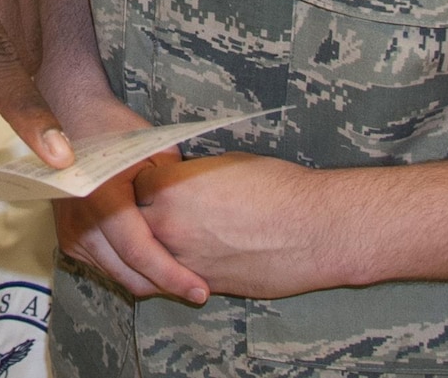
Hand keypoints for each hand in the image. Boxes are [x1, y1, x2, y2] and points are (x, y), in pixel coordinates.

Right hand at [51, 97, 209, 303]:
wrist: (73, 117)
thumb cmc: (117, 130)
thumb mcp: (155, 150)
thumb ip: (173, 187)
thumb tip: (198, 226)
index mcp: (101, 195)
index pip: (139, 252)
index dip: (172, 276)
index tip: (200, 291)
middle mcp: (79, 218)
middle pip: (128, 273)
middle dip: (165, 285)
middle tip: (196, 288)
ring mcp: (69, 231)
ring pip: (116, 275)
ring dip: (147, 280)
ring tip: (178, 274)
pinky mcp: (67, 238)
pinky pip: (104, 266)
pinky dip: (129, 270)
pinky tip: (151, 260)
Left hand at [133, 153, 347, 300]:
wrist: (315, 229)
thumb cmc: (278, 187)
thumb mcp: (223, 164)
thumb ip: (188, 176)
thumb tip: (177, 181)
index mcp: (170, 187)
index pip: (133, 184)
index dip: (145, 180)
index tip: (156, 179)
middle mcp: (169, 226)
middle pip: (132, 221)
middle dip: (142, 213)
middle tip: (159, 206)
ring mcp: (184, 259)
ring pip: (148, 255)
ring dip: (155, 244)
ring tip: (176, 232)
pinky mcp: (204, 284)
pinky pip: (173, 278)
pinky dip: (175, 268)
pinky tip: (192, 254)